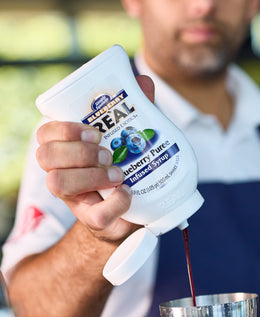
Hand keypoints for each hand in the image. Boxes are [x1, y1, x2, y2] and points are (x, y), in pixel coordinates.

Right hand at [36, 75, 154, 242]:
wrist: (134, 211)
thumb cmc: (125, 167)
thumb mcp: (128, 138)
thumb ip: (134, 111)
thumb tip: (143, 81)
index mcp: (67, 150)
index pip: (45, 133)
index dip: (64, 129)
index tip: (95, 131)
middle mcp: (63, 172)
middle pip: (44, 156)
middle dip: (77, 151)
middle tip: (106, 153)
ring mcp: (76, 199)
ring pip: (57, 183)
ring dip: (90, 175)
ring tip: (118, 173)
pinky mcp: (94, 220)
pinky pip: (96, 216)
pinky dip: (115, 203)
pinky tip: (128, 193)